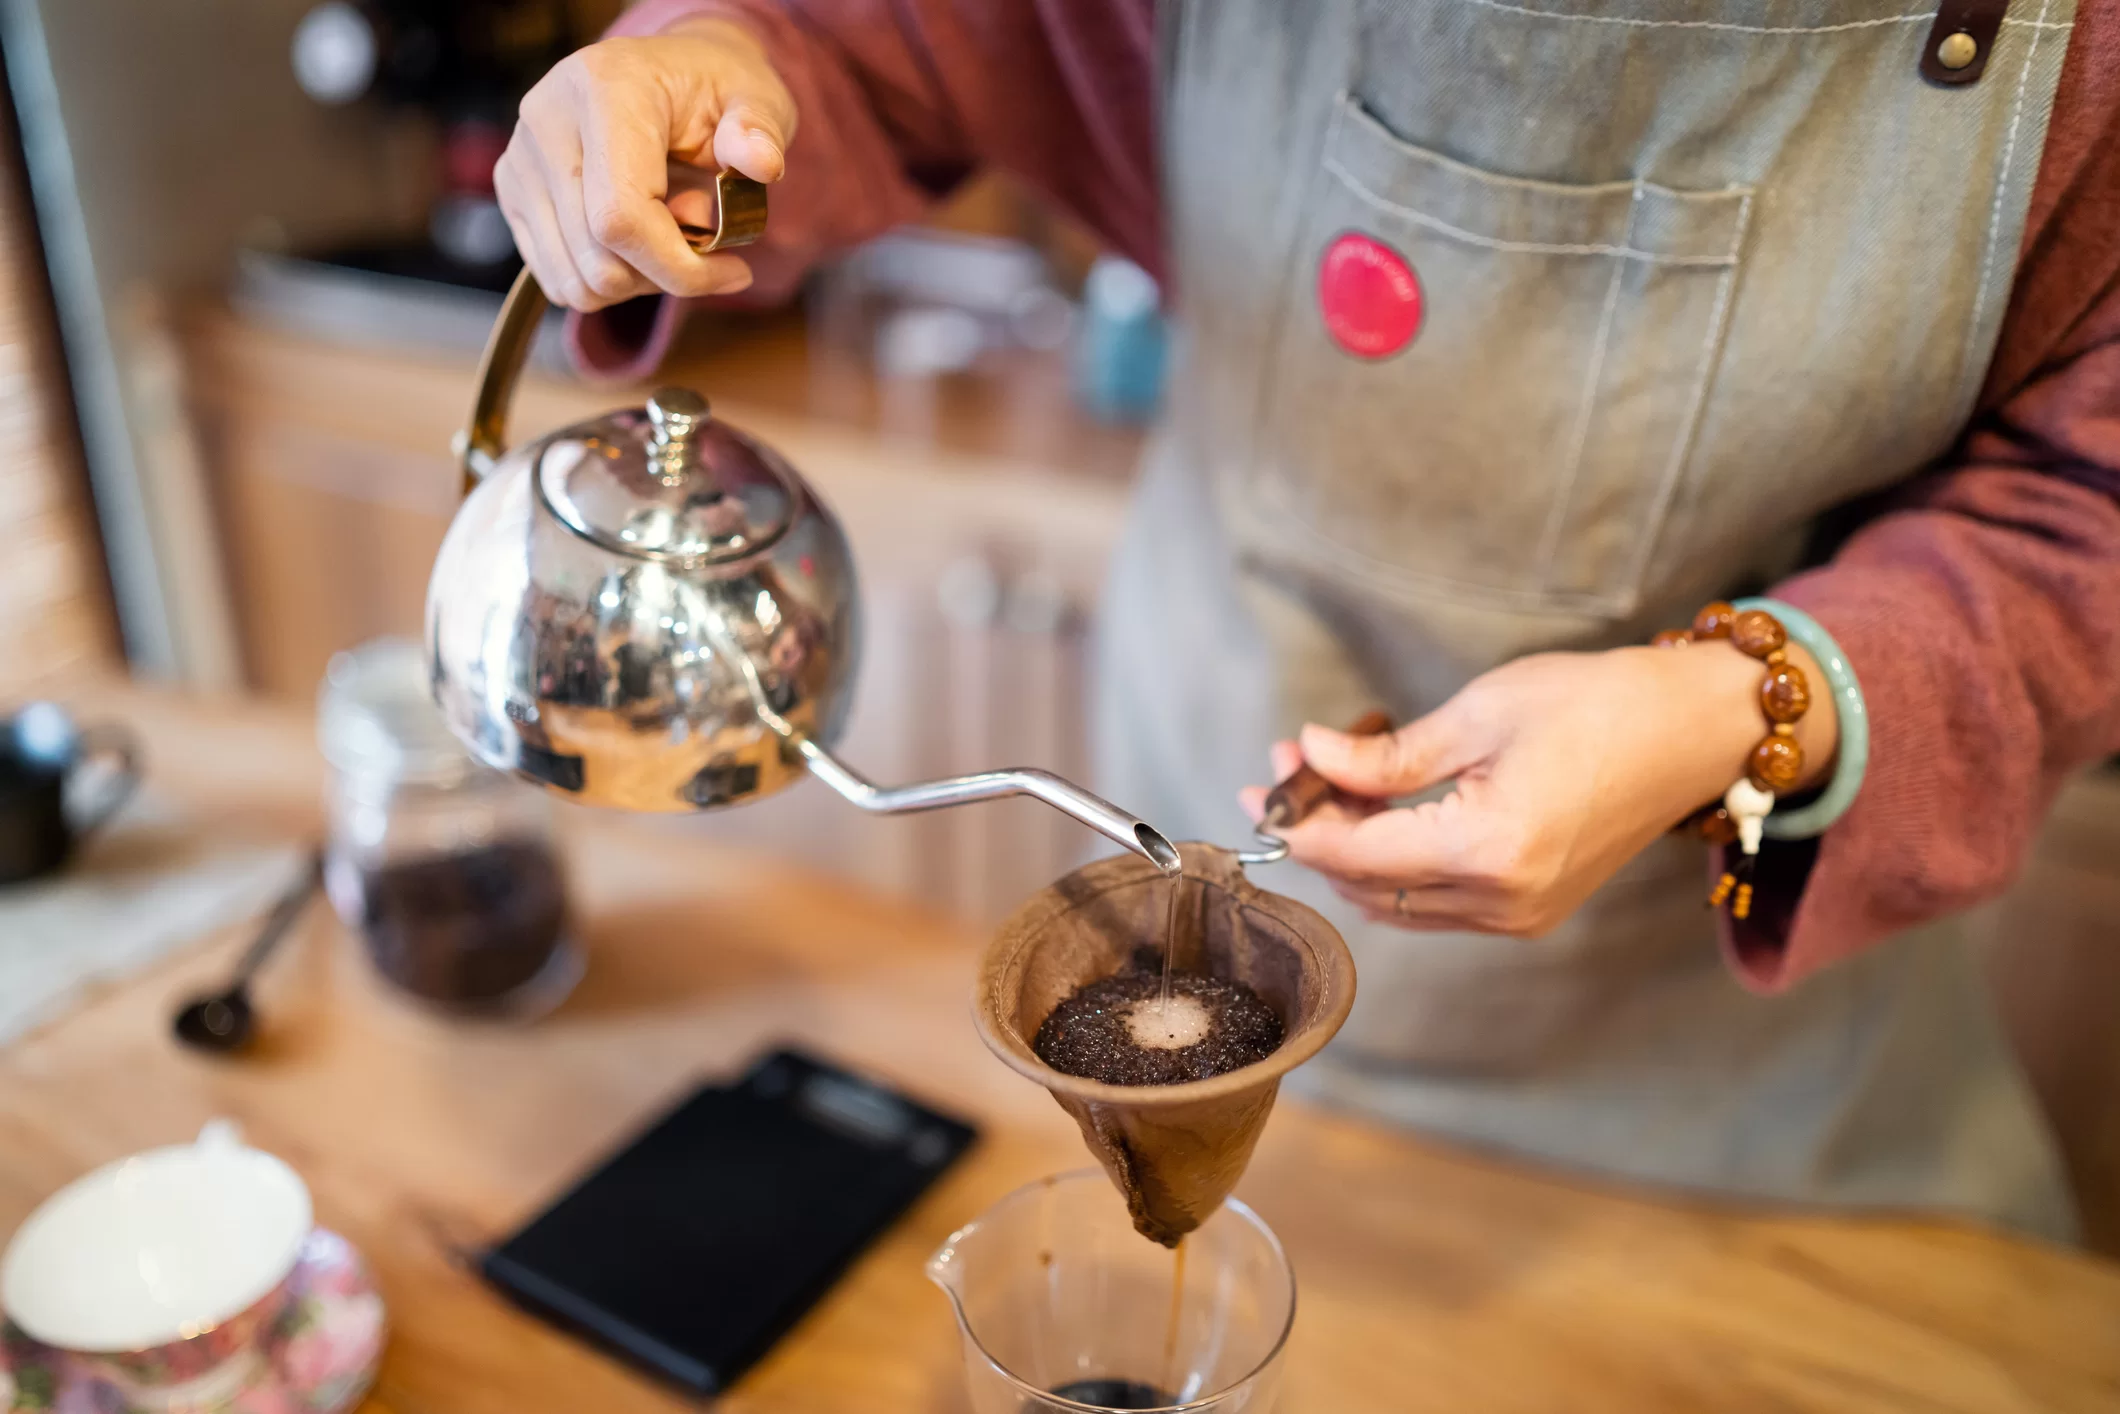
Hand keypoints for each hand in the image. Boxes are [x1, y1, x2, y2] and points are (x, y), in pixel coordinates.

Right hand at [494, 22, 793, 310]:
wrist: (666, 76)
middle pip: (597, 258)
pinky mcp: (512, 190)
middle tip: (707, 249)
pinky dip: (607, 280)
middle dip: (664, 277)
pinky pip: (557, 278)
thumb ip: (760, 131)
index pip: (621, 216)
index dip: (679, 268)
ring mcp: (520, 158)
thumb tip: (763, 163)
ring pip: (576, 279)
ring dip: (636, 282)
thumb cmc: (713, 91)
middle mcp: (546, 120)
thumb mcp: (757, 98)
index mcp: (604, 90)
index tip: (735, 271)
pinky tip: (637, 243)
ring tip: (670, 238)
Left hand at [1237, 643, 1837, 935]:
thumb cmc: (1596, 704)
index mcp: (1487, 851)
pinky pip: (1435, 903)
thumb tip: (1311, 754)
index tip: (1267, 776)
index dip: (1299, 820)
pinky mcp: (1530, 912)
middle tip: (1292, 762)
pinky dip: (1397, 862)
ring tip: (1330, 775)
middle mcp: (1501, 902)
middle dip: (1319, 828)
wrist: (1693, 730)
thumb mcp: (1478, 713)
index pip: (1354, 855)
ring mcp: (1519, 917)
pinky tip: (1384, 806)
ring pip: (1396, 902)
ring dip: (1354, 847)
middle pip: (1367, 885)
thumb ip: (1385, 754)